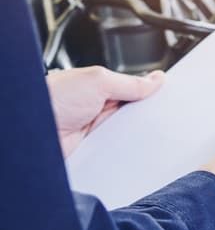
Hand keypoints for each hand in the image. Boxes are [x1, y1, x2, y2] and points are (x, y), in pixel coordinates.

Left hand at [47, 66, 165, 156]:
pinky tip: (134, 147)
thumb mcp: (98, 81)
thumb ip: (129, 82)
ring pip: (128, 131)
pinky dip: (125, 149)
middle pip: (134, 111)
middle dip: (147, 113)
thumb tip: (155, 79)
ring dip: (136, 133)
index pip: (133, 88)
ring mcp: (96, 129)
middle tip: (163, 114)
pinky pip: (117, 149)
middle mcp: (98, 107)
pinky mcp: (94, 149)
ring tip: (148, 131)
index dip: (151, 92)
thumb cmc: (51, 99)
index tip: (170, 95)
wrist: (29, 133)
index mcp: (99, 86)